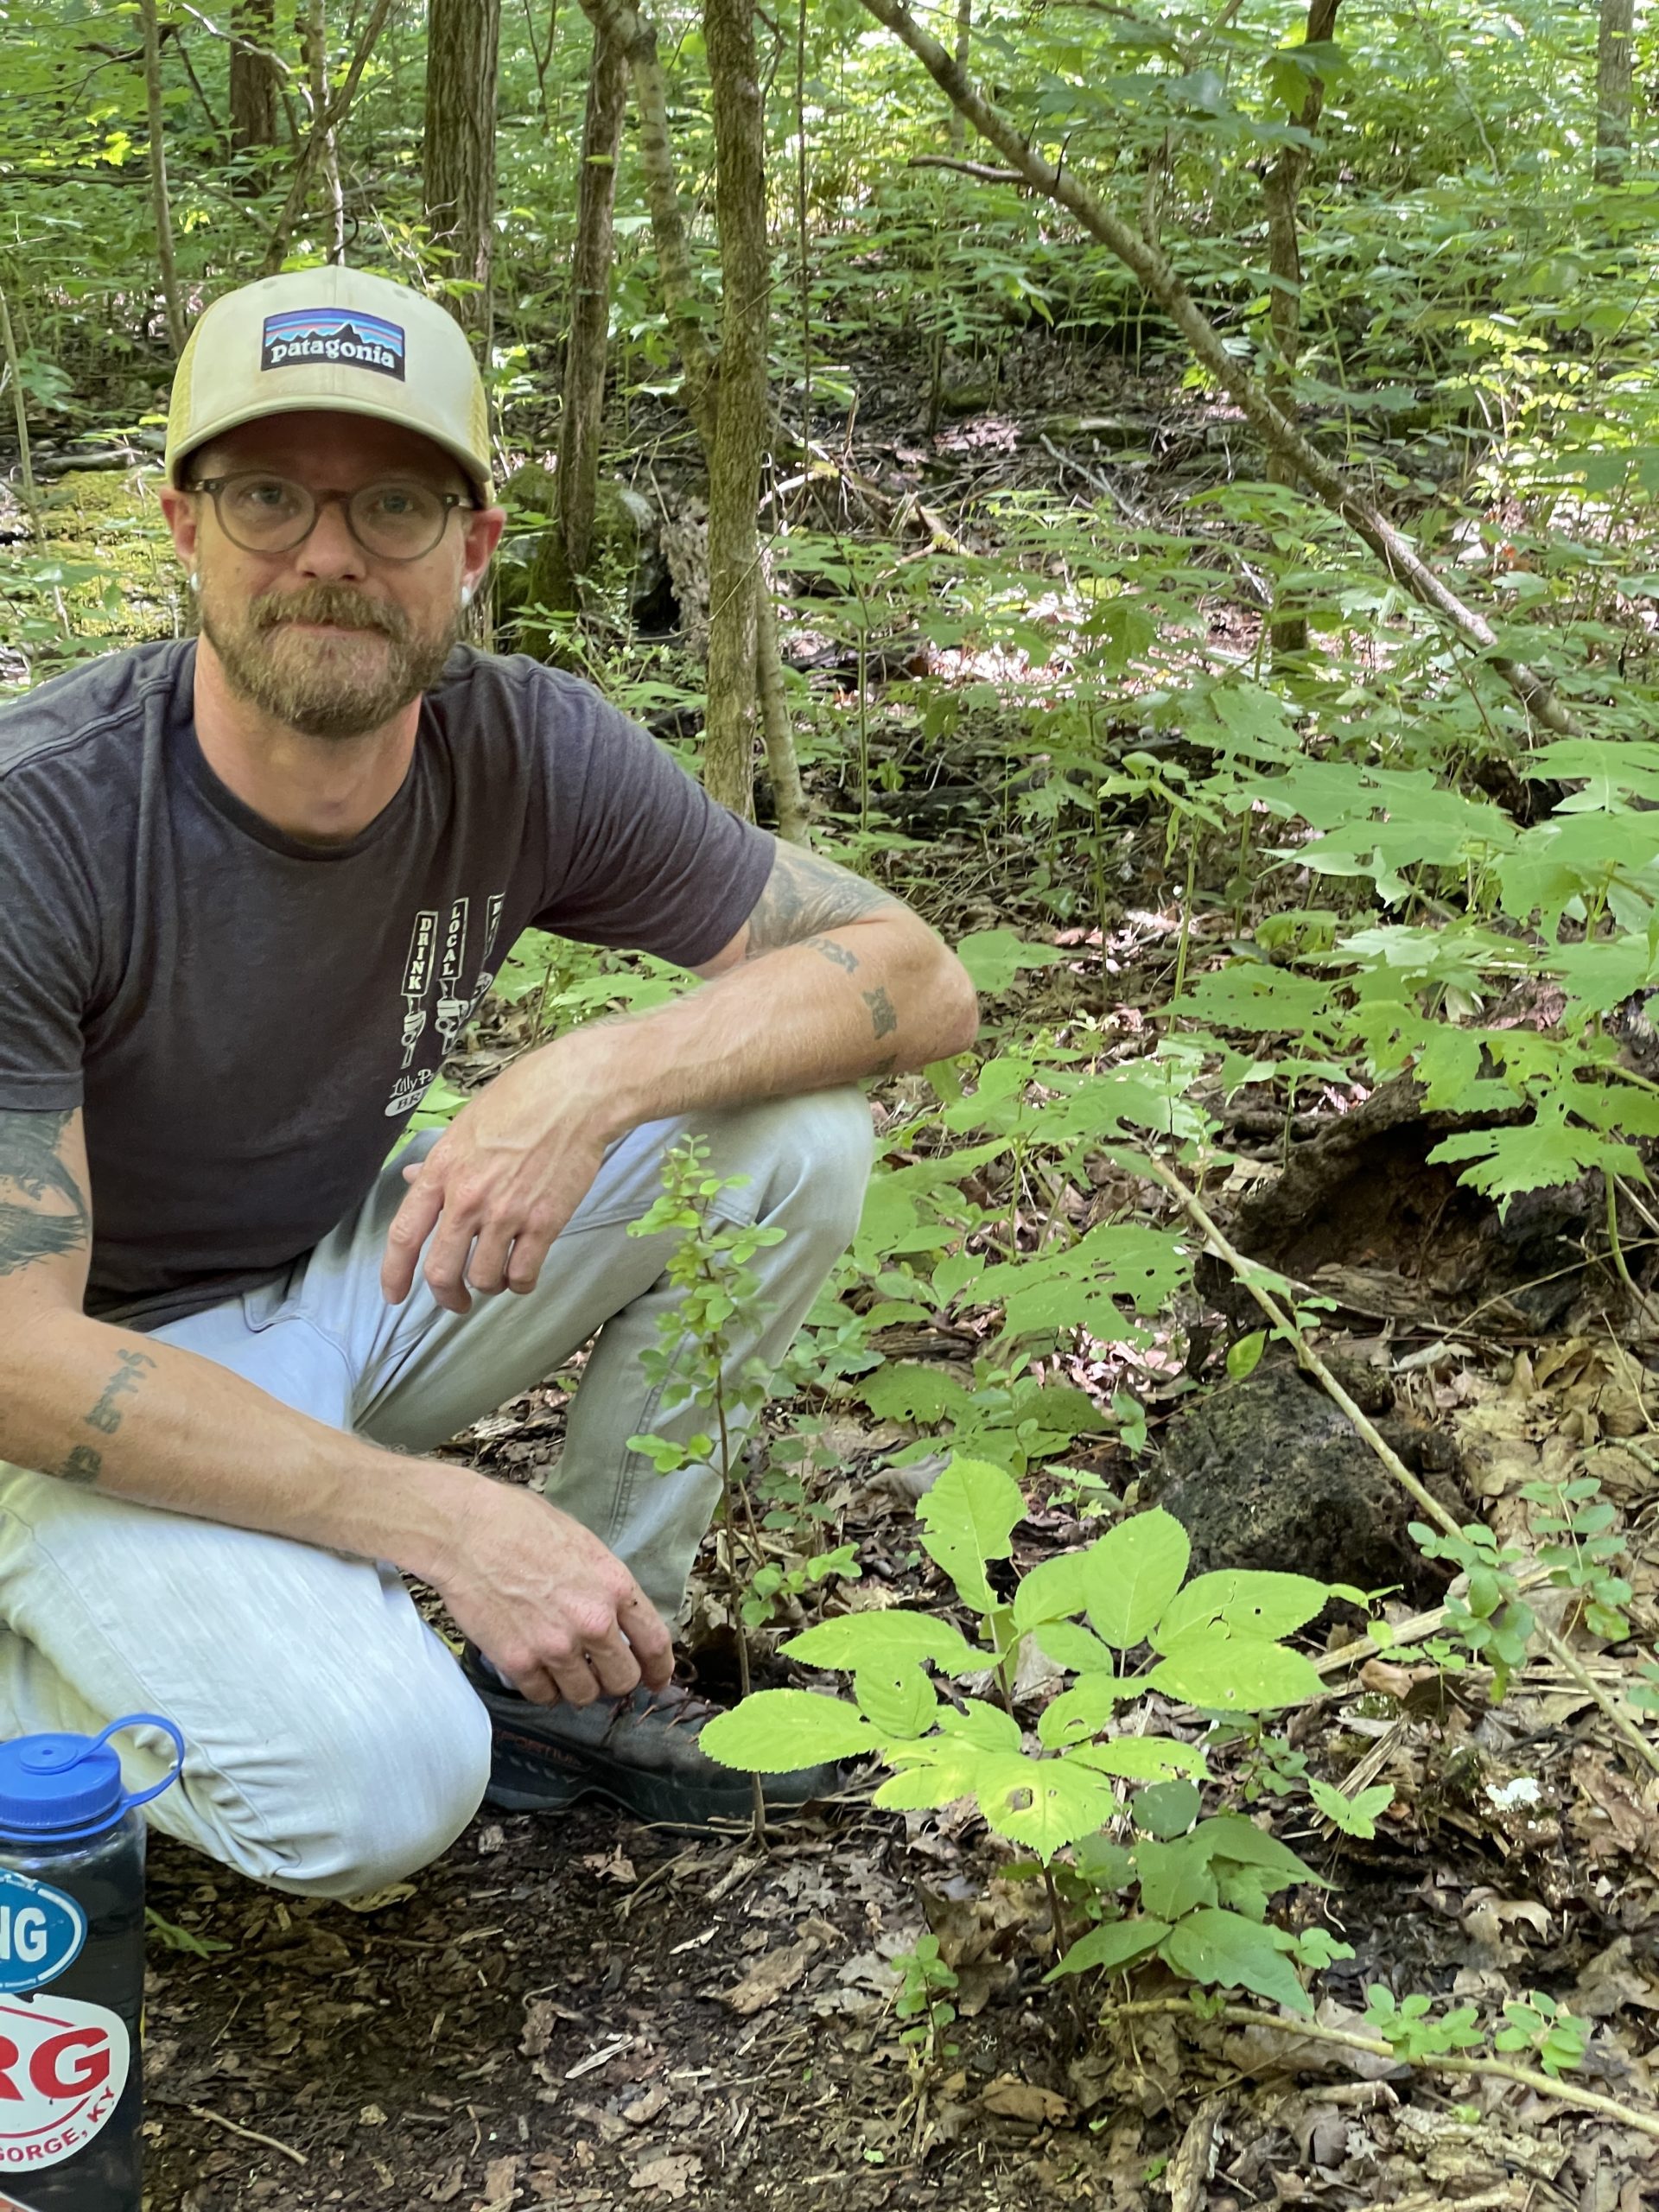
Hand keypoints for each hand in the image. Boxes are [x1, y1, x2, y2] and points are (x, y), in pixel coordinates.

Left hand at [381, 1049, 612, 1312]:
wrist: (576, 1095)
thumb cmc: (522, 1098)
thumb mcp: (465, 1124)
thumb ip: (438, 1161)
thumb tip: (411, 1180)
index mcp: (441, 1170)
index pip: (404, 1235)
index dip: (394, 1273)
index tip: (394, 1294)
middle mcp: (468, 1198)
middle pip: (441, 1272)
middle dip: (446, 1296)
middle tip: (455, 1302)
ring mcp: (506, 1213)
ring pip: (484, 1279)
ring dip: (488, 1286)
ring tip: (497, 1276)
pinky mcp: (544, 1223)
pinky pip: (523, 1275)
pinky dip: (520, 1283)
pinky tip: (523, 1273)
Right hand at [433, 1481, 674, 1705]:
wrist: (465, 1531)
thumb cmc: (519, 1523)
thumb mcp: (582, 1542)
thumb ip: (604, 1583)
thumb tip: (615, 1613)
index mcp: (615, 1586)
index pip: (655, 1643)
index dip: (660, 1669)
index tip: (657, 1679)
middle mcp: (593, 1622)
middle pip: (623, 1680)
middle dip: (615, 1680)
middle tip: (600, 1672)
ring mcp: (556, 1646)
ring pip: (584, 1696)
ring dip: (578, 1687)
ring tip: (563, 1669)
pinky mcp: (519, 1662)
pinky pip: (543, 1696)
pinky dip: (542, 1689)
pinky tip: (535, 1669)